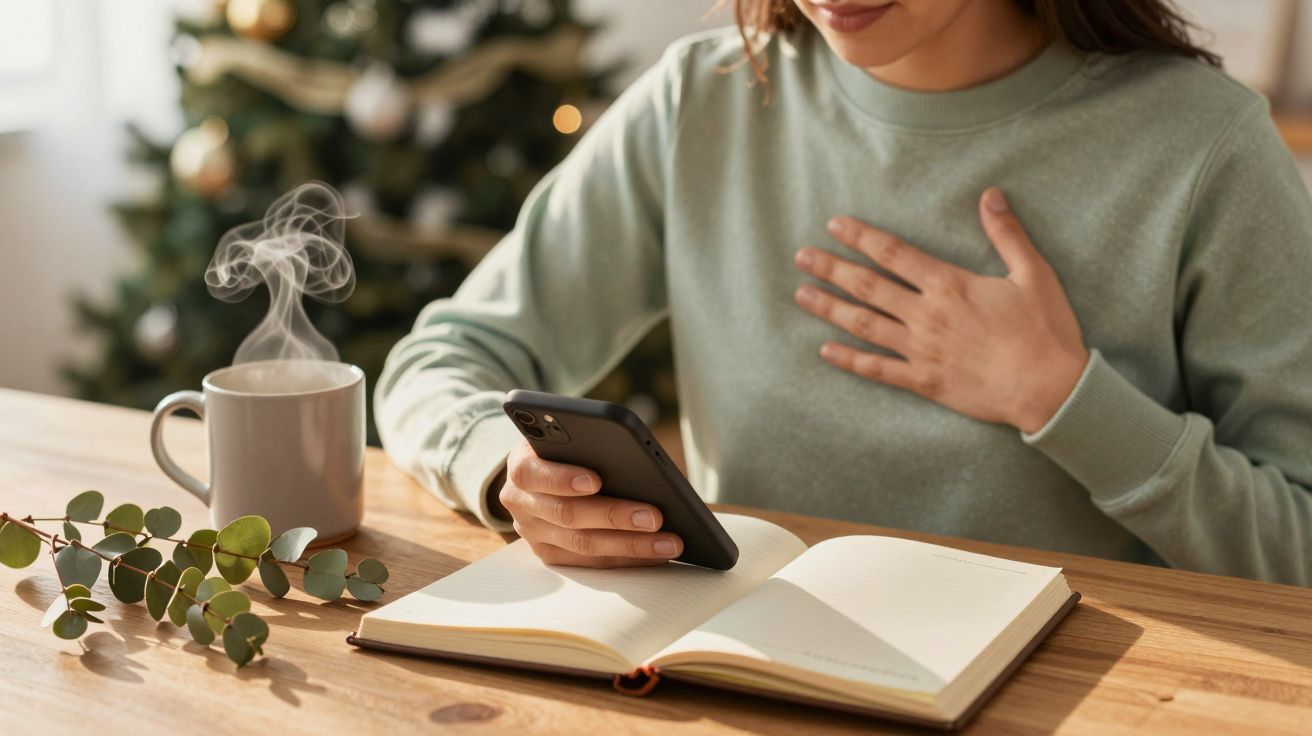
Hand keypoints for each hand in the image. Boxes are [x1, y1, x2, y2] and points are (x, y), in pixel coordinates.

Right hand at [497, 439, 683, 566]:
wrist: (539, 472)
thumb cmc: (564, 449)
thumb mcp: (567, 435)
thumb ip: (587, 443)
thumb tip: (634, 459)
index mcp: (521, 465)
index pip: (533, 473)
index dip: (563, 478)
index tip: (596, 480)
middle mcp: (521, 503)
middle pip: (568, 515)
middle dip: (615, 517)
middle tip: (655, 517)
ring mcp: (534, 533)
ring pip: (583, 545)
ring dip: (632, 545)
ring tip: (669, 542)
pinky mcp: (550, 555)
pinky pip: (591, 563)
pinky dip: (627, 558)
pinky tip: (657, 552)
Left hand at [793, 187, 1089, 433]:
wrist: (1049, 389)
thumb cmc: (1045, 331)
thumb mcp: (1034, 274)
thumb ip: (1007, 234)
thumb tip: (990, 195)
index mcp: (950, 285)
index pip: (894, 254)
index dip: (861, 237)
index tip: (834, 225)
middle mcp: (927, 315)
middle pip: (868, 286)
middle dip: (832, 269)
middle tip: (801, 257)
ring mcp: (921, 350)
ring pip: (864, 325)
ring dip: (831, 309)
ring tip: (802, 295)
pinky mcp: (924, 381)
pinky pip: (878, 369)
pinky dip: (849, 360)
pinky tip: (825, 350)